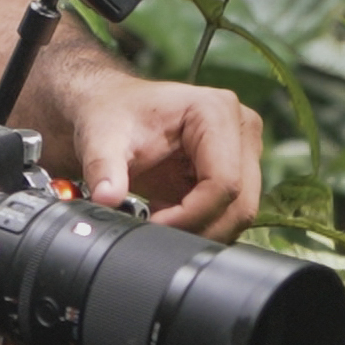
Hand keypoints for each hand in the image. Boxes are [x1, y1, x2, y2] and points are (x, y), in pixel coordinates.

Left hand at [69, 73, 263, 240]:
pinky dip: (201, 226)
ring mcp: (243, 152)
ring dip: (201, 230)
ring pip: (240, 214)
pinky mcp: (237, 171)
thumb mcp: (101, 138)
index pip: (223, 182)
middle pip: (240, 203)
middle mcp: (240, 129)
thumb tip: (105, 198)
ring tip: (158, 222)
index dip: (190, 215)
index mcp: (216, 111)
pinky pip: (230, 214)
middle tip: (156, 234)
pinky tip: (168, 217)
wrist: (113, 110)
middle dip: (198, 228)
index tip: (152, 225)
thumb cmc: (113, 114)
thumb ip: (103, 168)